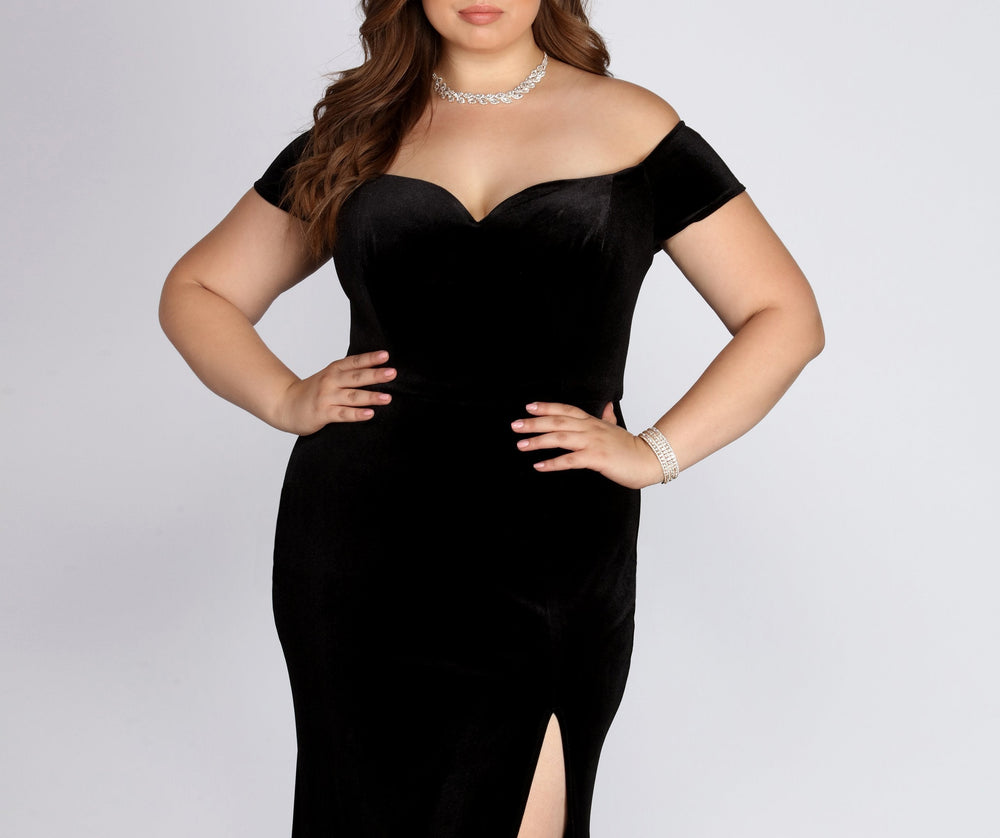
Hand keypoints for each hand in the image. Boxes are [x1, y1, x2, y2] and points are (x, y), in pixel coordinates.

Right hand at [274, 350, 395, 434]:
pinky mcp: (323, 413)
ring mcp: (326, 397)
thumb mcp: (329, 377)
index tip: (386, 355)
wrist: (285, 404)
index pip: (354, 362)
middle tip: (392, 373)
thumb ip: (348, 374)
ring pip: (352, 396)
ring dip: (371, 397)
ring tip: (387, 398)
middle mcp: (330, 381)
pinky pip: (343, 414)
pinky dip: (357, 414)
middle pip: (356, 377)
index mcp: (334, 370)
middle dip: (375, 375)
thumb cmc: (313, 391)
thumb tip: (375, 372)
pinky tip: (369, 414)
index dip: (370, 358)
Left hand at [510, 401, 664, 489]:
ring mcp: (593, 442)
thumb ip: (608, 417)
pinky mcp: (596, 458)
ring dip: (538, 441)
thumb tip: (607, 406)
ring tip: (521, 445)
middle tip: (515, 426)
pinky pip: (570, 460)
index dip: (547, 407)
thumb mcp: (616, 428)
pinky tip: (539, 466)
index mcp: (593, 421)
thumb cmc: (631, 447)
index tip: (529, 407)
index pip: (566, 410)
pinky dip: (553, 463)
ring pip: (560, 438)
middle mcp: (590, 429)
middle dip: (534, 423)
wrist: (649, 459)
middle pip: (558, 421)